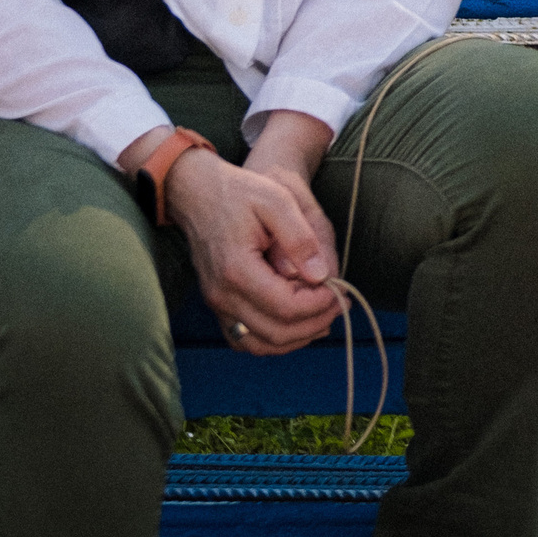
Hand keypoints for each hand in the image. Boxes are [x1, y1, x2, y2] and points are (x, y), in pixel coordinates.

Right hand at [168, 111, 340, 356]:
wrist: (196, 192)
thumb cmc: (238, 192)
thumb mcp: (277, 201)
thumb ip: (300, 239)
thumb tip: (321, 276)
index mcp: (237, 269)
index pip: (286, 308)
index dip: (319, 305)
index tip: (341, 289)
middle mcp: (222, 294)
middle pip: (276, 333)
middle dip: (315, 323)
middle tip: (340, 303)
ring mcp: (217, 303)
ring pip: (260, 344)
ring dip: (297, 337)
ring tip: (325, 315)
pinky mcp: (218, 304)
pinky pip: (246, 338)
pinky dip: (274, 338)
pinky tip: (299, 322)